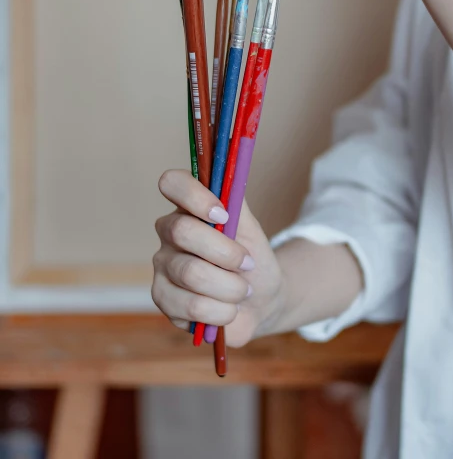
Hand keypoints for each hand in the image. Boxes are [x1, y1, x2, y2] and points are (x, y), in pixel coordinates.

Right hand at [152, 170, 283, 346]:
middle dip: (226, 252)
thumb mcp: (250, 227)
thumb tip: (227, 170)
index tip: (223, 215)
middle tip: (247, 264)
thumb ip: (235, 199)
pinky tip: (228, 309)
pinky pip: (191, 306)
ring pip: (191, 273)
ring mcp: (162, 265)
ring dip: (230, 287)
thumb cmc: (253, 259)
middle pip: (183, 231)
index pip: (172, 183)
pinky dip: (222, 311)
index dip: (195, 196)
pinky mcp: (162, 299)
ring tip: (243, 291)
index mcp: (188, 205)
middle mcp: (169, 231)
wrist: (260, 301)